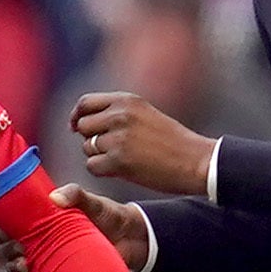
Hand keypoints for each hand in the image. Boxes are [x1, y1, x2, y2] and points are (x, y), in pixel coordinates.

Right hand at [0, 181, 150, 271]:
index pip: (9, 222)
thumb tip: (55, 198)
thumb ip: (75, 194)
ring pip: (18, 266)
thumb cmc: (107, 215)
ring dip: (15, 267)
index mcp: (41, 219)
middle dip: (6, 248)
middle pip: (8, 246)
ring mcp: (47, 259)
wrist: (130, 239)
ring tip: (24, 264)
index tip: (1, 227)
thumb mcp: (91, 201)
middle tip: (17, 248)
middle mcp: (39, 240)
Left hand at [71, 91, 214, 195]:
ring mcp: (118, 138)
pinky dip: (103, 171)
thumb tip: (82, 120)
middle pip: (83, 126)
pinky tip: (121, 170)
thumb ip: (117, 112)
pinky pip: (93, 166)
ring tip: (123, 159)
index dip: (77, 116)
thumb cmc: (172, 141)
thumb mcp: (145, 114)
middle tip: (109, 150)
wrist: (195, 160)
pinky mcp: (118, 161)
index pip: (85, 103)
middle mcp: (119, 115)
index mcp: (126, 100)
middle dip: (90, 139)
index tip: (75, 127)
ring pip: (87, 148)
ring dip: (98, 156)